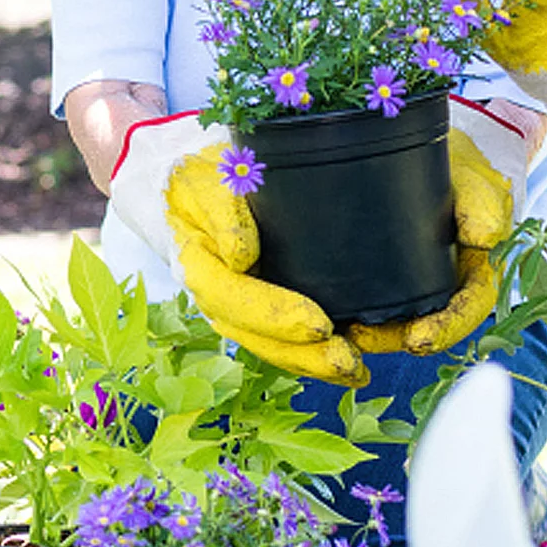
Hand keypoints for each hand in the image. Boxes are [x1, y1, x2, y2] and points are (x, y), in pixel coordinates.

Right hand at [109, 114, 366, 384]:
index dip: (274, 314)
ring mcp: (239, 306)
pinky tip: (355, 367)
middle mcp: (218, 294)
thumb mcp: (204, 177)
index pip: (233, 297)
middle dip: (302, 355)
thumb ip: (220, 209)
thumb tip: (239, 255)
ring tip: (358, 371)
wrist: (188, 182)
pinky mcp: (261, 307)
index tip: (319, 323)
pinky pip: (286, 341)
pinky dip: (316, 357)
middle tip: (348, 360)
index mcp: (199, 263)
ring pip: (272, 347)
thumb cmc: (199, 175)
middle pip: (256, 337)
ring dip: (314, 364)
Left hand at [346, 103, 518, 356]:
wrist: (432, 155)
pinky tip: (327, 314)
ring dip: (368, 333)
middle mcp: (442, 286)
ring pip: (391, 322)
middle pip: (422, 326)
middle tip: (363, 338)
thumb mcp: (474, 180)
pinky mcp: (378, 275)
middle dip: (393, 338)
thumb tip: (485, 236)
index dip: (446, 329)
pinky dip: (348, 312)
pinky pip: (365, 301)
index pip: (466, 310)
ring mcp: (411, 284)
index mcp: (473, 273)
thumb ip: (483, 203)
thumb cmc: (460, 171)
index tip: (420, 340)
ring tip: (342, 331)